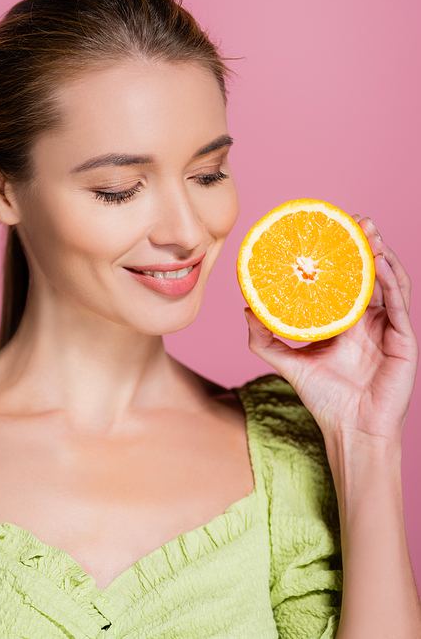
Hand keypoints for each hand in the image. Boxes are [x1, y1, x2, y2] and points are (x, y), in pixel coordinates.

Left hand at [244, 216, 418, 442]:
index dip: (343, 255)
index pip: (347, 279)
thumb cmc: (324, 398)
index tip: (331, 230)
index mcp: (347, 321)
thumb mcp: (288, 362)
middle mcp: (370, 319)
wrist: (349, 429)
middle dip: (366, 244)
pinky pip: (400, 304)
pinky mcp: (404, 340)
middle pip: (371, 273)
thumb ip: (263, 339)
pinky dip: (393, 281)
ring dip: (382, 255)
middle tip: (355, 220)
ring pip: (390, 282)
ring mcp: (389, 328)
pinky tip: (382, 263)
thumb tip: (245, 309)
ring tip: (370, 232)